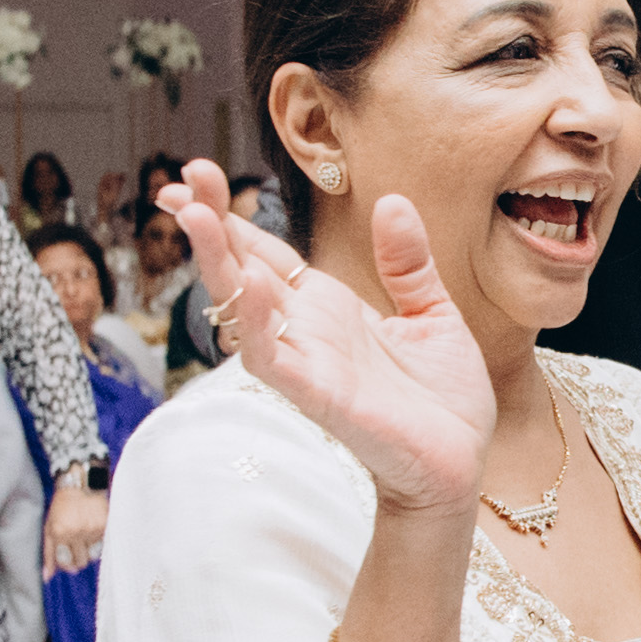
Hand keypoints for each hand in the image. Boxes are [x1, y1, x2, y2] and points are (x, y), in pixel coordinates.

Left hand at [42, 479, 107, 575]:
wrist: (80, 484)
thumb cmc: (61, 506)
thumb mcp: (49, 528)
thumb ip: (48, 553)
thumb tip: (47, 577)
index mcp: (60, 532)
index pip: (66, 563)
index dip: (67, 563)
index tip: (68, 557)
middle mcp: (76, 531)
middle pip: (81, 562)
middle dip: (78, 558)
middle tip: (77, 545)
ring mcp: (92, 528)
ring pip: (93, 554)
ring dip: (89, 549)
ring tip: (85, 534)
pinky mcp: (105, 524)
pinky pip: (103, 543)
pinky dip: (98, 540)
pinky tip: (93, 528)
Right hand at [159, 158, 490, 512]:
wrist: (462, 465)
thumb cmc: (444, 402)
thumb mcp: (433, 315)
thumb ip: (407, 264)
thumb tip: (391, 202)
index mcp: (328, 310)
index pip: (265, 254)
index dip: (231, 218)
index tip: (196, 176)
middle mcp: (307, 333)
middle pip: (242, 271)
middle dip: (210, 226)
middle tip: (179, 181)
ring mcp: (308, 365)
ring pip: (244, 311)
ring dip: (219, 265)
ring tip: (197, 215)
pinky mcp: (321, 398)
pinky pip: (277, 359)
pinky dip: (259, 322)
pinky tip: (250, 283)